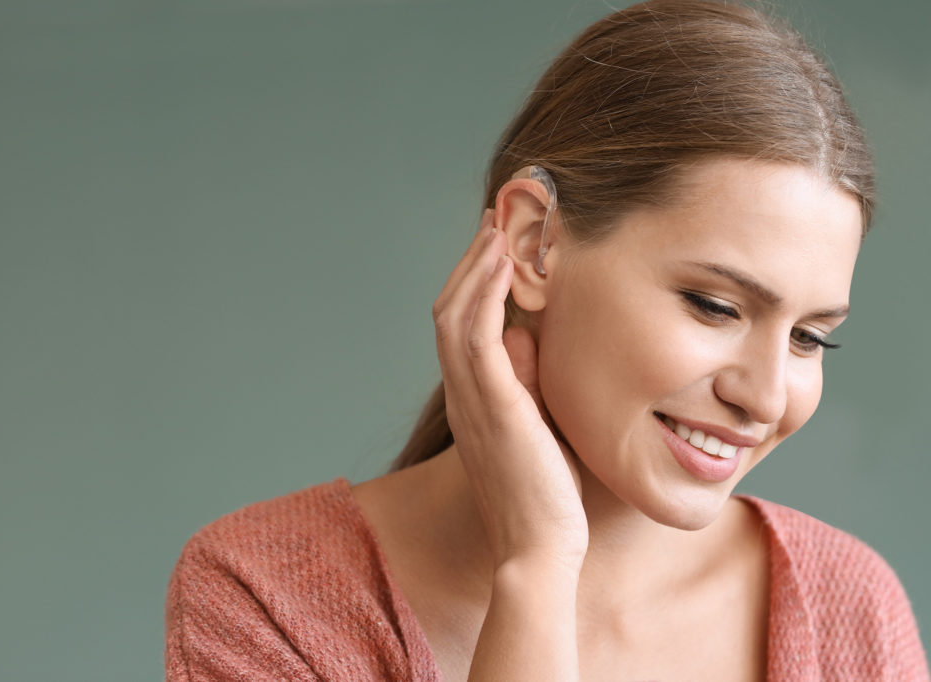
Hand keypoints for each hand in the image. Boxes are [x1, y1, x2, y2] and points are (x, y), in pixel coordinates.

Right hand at [433, 209, 587, 570]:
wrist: (541, 550)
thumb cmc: (548, 494)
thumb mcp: (538, 425)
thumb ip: (527, 381)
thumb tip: (524, 335)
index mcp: (472, 400)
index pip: (461, 327)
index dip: (475, 283)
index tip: (499, 246)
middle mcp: (463, 394)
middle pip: (450, 311)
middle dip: (472, 262)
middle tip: (497, 221)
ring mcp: (473, 399)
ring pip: (456, 315)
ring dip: (476, 266)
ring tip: (500, 227)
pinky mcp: (494, 405)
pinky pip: (478, 335)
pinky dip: (487, 293)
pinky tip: (504, 262)